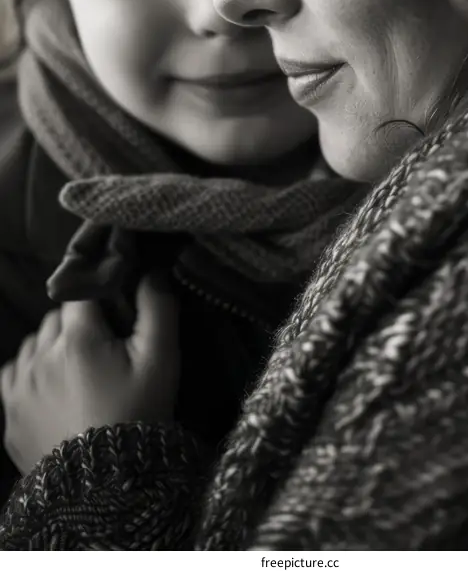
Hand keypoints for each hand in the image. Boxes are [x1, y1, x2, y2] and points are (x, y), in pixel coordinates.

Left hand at [1, 274, 179, 474]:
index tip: (115, 309)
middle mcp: (40, 356)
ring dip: (52, 347)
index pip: (80, 291)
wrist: (105, 487)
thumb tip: (151, 272)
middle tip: (104, 348)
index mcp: (76, 338)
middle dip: (79, 323)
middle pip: (57, 318)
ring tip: (78, 371)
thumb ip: (158, 308)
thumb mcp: (160, 361)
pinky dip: (30, 372)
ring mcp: (19, 386)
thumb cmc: (138, 416)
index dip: (99, 294)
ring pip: (34, 343)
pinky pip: (13, 374)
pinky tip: (51, 387)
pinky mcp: (9, 413)